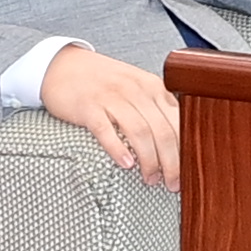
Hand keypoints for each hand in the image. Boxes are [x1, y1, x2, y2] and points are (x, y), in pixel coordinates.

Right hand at [37, 46, 179, 188]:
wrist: (62, 65)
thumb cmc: (103, 81)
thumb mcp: (136, 87)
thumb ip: (156, 107)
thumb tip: (178, 141)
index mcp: (152, 86)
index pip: (178, 120)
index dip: (185, 149)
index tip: (187, 171)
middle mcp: (135, 90)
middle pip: (162, 130)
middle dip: (171, 162)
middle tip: (171, 184)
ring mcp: (111, 97)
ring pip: (140, 131)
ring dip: (149, 160)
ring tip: (150, 179)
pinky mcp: (88, 107)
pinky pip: (106, 129)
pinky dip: (118, 148)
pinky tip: (125, 164)